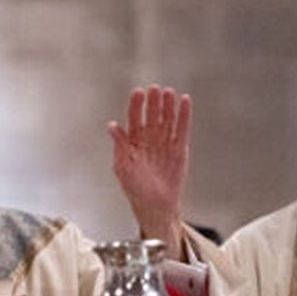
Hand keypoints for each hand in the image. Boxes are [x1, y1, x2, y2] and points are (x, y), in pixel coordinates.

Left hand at [108, 85, 191, 251]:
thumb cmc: (135, 189)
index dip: (136, 105)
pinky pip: (182, 128)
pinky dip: (184, 115)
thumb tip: (112, 125)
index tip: (138, 92)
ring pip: (167, 119)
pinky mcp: (179, 149)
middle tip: (155, 89)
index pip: (134, 118)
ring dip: (168, 105)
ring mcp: (165, 143)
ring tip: (169, 92)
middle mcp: (149, 139)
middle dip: (153, 102)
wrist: (155, 206)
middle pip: (152, 115)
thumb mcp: (122, 168)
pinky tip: (185, 101)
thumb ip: (120, 145)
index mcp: (133, 142)